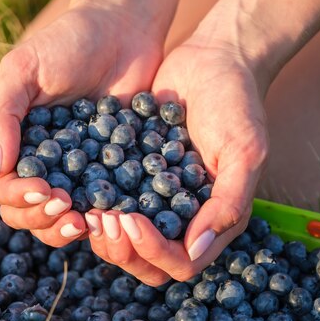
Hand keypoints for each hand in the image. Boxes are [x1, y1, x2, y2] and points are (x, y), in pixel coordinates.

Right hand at [0, 3, 164, 247]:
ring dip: (65, 229)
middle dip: (40, 219)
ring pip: (59, 219)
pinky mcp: (112, 172)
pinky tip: (113, 215)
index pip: (1, 186)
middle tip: (66, 207)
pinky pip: (101, 205)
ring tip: (84, 221)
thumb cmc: (68, 42)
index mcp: (15, 143)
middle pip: (26, 212)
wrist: (123, 30)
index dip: (16, 196)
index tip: (42, 190)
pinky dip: (102, 217)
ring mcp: (77, 172)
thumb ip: (3, 116)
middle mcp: (42, 164)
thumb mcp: (25, 69)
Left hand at [85, 43, 267, 284]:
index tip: (130, 219)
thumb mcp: (243, 150)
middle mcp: (183, 217)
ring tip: (85, 208)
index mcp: (213, 219)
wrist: (213, 58)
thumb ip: (228, 202)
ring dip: (103, 233)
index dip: (153, 251)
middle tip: (100, 219)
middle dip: (121, 248)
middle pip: (147, 262)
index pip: (181, 262)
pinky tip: (76, 188)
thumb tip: (197, 249)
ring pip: (124, 240)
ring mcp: (156, 199)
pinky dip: (93, 205)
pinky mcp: (133, 176)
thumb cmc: (236, 102)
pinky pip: (111, 204)